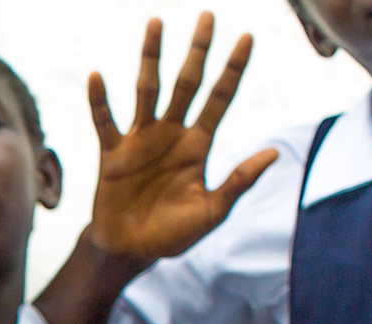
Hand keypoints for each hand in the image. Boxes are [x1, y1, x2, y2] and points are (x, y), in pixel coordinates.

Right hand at [83, 13, 278, 261]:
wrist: (130, 252)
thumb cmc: (172, 235)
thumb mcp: (212, 212)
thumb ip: (238, 182)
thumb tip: (274, 154)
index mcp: (198, 146)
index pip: (220, 99)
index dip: (233, 69)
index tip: (247, 37)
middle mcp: (171, 134)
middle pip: (187, 83)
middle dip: (198, 50)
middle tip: (208, 15)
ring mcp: (141, 141)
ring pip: (148, 90)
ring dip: (152, 58)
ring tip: (156, 24)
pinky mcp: (112, 154)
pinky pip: (105, 122)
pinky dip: (100, 101)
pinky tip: (97, 76)